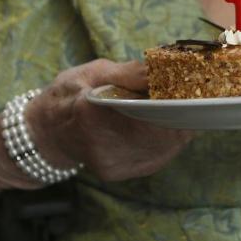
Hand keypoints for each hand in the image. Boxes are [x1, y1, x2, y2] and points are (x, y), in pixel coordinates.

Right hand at [25, 58, 193, 182]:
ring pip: (164, 147)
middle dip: (183, 113)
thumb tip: (163, 66)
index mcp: (92, 115)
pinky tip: (168, 123)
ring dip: (179, 126)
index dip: (176, 102)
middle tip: (195, 93)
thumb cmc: (69, 95)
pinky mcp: (119, 174)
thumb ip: (129, 72)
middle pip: (162, 133)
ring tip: (184, 105)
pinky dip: (167, 139)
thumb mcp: (93, 72)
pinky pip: (156, 156)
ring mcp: (112, 165)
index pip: (147, 113)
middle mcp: (102, 146)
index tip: (192, 87)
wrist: (45, 133)